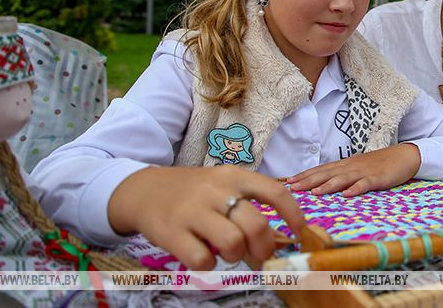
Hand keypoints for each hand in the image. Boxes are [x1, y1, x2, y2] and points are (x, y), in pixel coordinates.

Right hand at [108, 165, 304, 270]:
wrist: (144, 190)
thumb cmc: (194, 193)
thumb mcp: (223, 187)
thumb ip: (249, 207)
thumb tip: (280, 241)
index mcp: (234, 176)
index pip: (274, 192)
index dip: (293, 215)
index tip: (299, 232)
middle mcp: (215, 190)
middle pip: (256, 224)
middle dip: (264, 247)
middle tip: (260, 254)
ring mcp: (192, 210)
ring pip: (232, 243)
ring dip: (235, 256)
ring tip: (225, 251)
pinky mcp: (171, 232)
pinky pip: (202, 260)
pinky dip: (208, 265)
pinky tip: (202, 255)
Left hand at [287, 143, 420, 195]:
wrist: (404, 155)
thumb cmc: (379, 164)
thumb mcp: (358, 168)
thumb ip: (342, 175)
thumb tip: (323, 184)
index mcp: (345, 165)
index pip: (321, 169)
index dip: (305, 176)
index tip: (289, 182)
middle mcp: (351, 167)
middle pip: (327, 174)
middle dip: (308, 181)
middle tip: (292, 188)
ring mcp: (364, 172)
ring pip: (343, 179)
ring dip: (328, 185)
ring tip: (314, 193)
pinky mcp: (378, 178)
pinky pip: (366, 184)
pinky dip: (356, 189)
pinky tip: (347, 195)